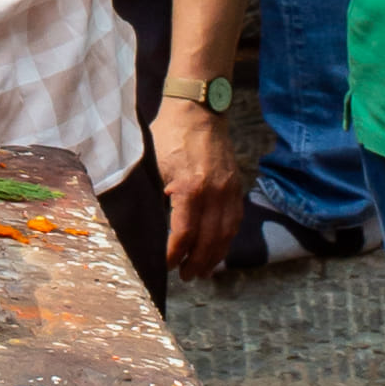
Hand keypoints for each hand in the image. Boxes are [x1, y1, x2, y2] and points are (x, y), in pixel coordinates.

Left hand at [155, 96, 243, 281]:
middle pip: (209, 240)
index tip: (166, 264)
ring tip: (202, 270)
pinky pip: (235, 219)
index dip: (175, 254)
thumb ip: (156, 196)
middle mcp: (214, 192)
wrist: (198, 108)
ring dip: (215, 256)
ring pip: (227, 233)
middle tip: (186, 277)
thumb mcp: (153, 164)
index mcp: (190, 187)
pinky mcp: (236, 185)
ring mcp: (228, 189)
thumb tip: (149, 226)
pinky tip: (217, 248)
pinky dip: (227, 238)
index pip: (184, 234)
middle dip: (197, 262)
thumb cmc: (169, 134)